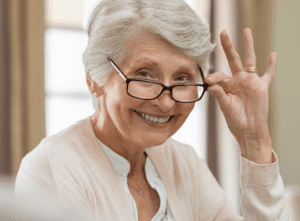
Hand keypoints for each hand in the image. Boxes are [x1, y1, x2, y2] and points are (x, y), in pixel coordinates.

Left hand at [205, 28, 275, 163]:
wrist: (249, 130)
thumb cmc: (235, 120)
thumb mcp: (225, 106)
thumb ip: (218, 93)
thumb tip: (209, 82)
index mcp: (226, 86)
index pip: (219, 75)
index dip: (214, 76)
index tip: (208, 80)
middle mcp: (238, 81)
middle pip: (232, 59)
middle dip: (228, 46)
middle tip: (222, 32)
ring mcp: (250, 82)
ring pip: (250, 60)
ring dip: (248, 46)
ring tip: (246, 31)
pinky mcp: (262, 87)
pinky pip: (268, 74)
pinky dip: (271, 65)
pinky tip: (272, 54)